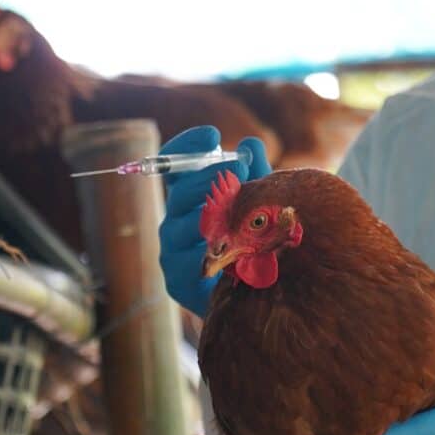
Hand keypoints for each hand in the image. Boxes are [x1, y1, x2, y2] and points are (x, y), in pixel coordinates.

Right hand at [158, 125, 270, 314]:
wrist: (258, 299)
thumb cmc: (260, 245)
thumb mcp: (262, 206)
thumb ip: (257, 174)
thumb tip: (251, 143)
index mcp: (190, 198)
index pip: (174, 166)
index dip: (187, 147)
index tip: (211, 136)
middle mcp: (176, 221)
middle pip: (179, 190)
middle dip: (208, 175)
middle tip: (238, 168)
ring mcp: (172, 250)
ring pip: (182, 223)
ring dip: (212, 212)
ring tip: (240, 208)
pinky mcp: (176, 279)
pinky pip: (186, 259)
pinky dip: (209, 252)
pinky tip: (231, 248)